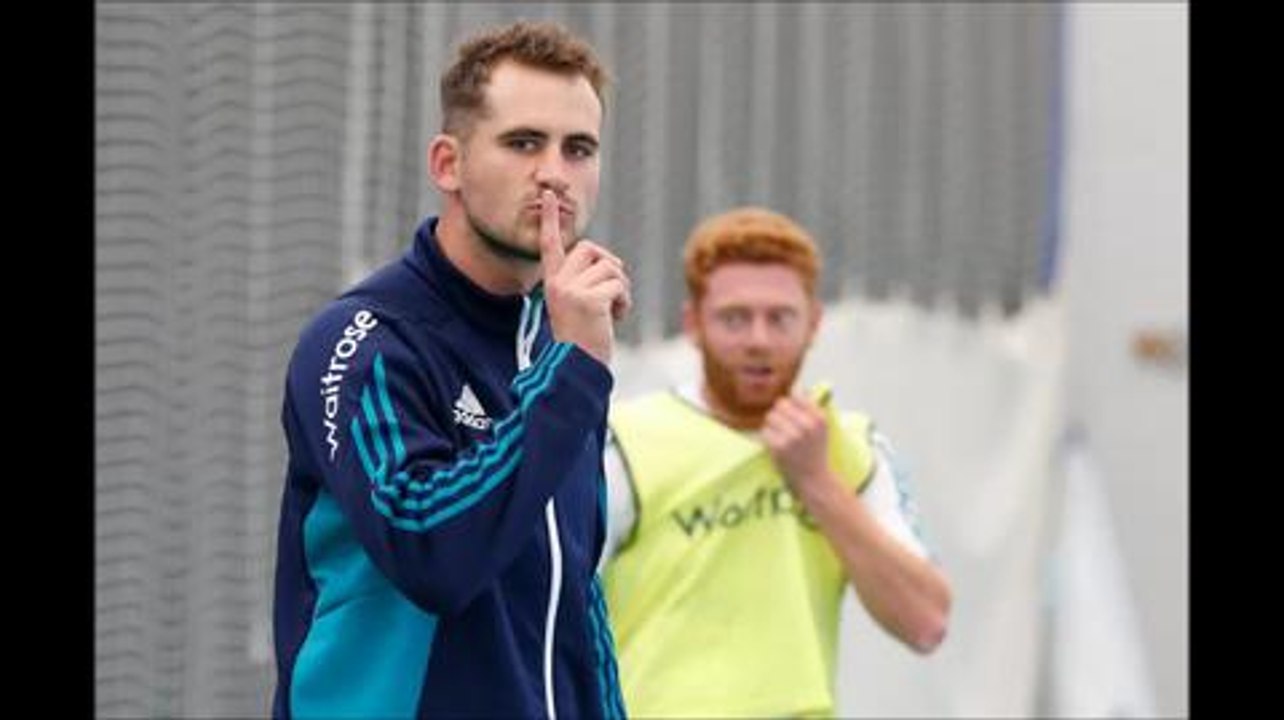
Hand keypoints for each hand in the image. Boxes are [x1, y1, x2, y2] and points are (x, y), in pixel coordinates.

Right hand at [539, 189, 631, 363]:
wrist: (576, 369)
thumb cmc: (582, 340)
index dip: (549, 219)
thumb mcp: (580, 305)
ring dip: (621, 288)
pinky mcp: (588, 300)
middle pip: (592, 249)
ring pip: (611, 268)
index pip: (550, 245)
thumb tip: (612, 265)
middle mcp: (558, 282)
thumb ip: (587, 281)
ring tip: (615, 310)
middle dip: (610, 267)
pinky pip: (619, 284)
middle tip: (613, 294)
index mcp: (553, 282)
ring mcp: (571, 290)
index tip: (548, 195)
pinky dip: (625, 300)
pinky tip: (618, 317)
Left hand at [761, 394, 833, 494]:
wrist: (814, 479)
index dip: (791, 405)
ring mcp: (792, 436)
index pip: (796, 396)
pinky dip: (768, 437)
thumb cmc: (815, 451)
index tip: (792, 415)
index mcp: (819, 417)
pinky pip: (765, 431)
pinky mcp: (779, 447)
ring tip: (781, 436)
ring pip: (771, 416)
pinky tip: (777, 446)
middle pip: (780, 404)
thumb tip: (797, 386)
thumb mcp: (821, 427)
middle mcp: (807, 425)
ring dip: (772, 425)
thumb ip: (810, 407)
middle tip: (785, 428)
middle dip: (780, 414)